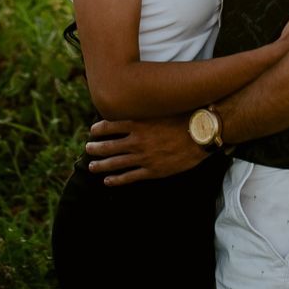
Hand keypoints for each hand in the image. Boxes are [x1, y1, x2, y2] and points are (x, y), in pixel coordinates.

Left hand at [85, 115, 208, 185]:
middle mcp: (136, 141)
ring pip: (114, 163)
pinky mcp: (152, 171)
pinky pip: (129, 177)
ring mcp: (143, 157)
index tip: (93, 131)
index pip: (109, 126)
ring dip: (101, 165)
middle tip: (87, 149)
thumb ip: (145, 110)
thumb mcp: (161, 107)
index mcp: (137, 123)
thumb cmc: (184, 116)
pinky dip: (116, 180)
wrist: (201, 134)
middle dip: (95, 148)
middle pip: (108, 146)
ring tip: (92, 166)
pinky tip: (108, 181)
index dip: (98, 129)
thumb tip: (134, 106)